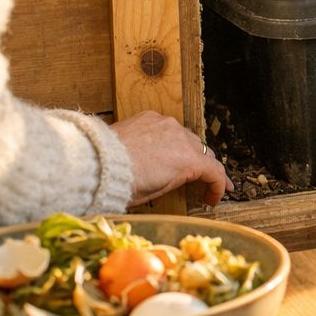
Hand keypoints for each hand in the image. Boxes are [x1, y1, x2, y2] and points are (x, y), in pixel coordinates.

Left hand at [110, 110, 232, 206]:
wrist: (96, 162)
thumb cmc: (124, 183)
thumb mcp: (157, 191)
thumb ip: (178, 180)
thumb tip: (184, 178)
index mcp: (187, 160)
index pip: (215, 172)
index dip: (219, 187)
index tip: (214, 198)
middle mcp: (181, 137)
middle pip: (204, 153)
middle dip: (206, 169)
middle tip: (207, 183)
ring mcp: (166, 124)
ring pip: (187, 138)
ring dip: (189, 152)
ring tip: (183, 164)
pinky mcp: (150, 117)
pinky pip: (168, 128)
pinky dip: (170, 139)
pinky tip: (162, 149)